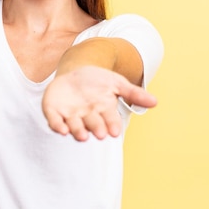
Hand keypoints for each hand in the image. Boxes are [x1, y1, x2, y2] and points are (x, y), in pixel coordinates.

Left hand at [42, 66, 156, 140]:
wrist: (75, 72)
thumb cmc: (98, 81)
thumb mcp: (116, 83)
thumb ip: (133, 93)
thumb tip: (155, 102)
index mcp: (103, 110)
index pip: (109, 119)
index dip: (112, 124)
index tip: (115, 131)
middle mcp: (87, 115)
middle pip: (92, 123)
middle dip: (96, 128)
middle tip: (100, 134)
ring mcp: (70, 114)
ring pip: (74, 125)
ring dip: (77, 131)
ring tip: (82, 136)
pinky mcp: (53, 111)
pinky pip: (54, 120)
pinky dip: (57, 125)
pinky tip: (60, 129)